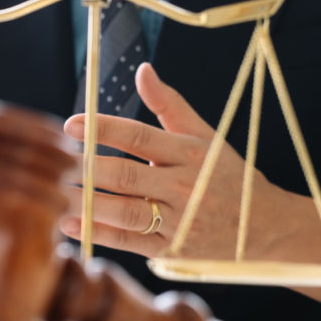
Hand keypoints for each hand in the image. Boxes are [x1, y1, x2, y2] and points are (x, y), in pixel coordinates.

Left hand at [59, 63, 292, 258]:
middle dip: (87, 168)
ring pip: (123, 211)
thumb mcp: (205, 136)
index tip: (71, 125)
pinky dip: (97, 233)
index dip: (103, 130)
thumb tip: (142, 70)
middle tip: (54, 162)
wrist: (267, 227)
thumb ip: (169, 105)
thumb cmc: (227, 177)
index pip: (139, 136)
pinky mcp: (172, 250)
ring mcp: (178, 221)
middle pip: (125, 175)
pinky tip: (68, 224)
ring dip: (85, 203)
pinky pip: (129, 240)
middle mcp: (184, 186)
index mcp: (189, 153)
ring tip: (53, 192)